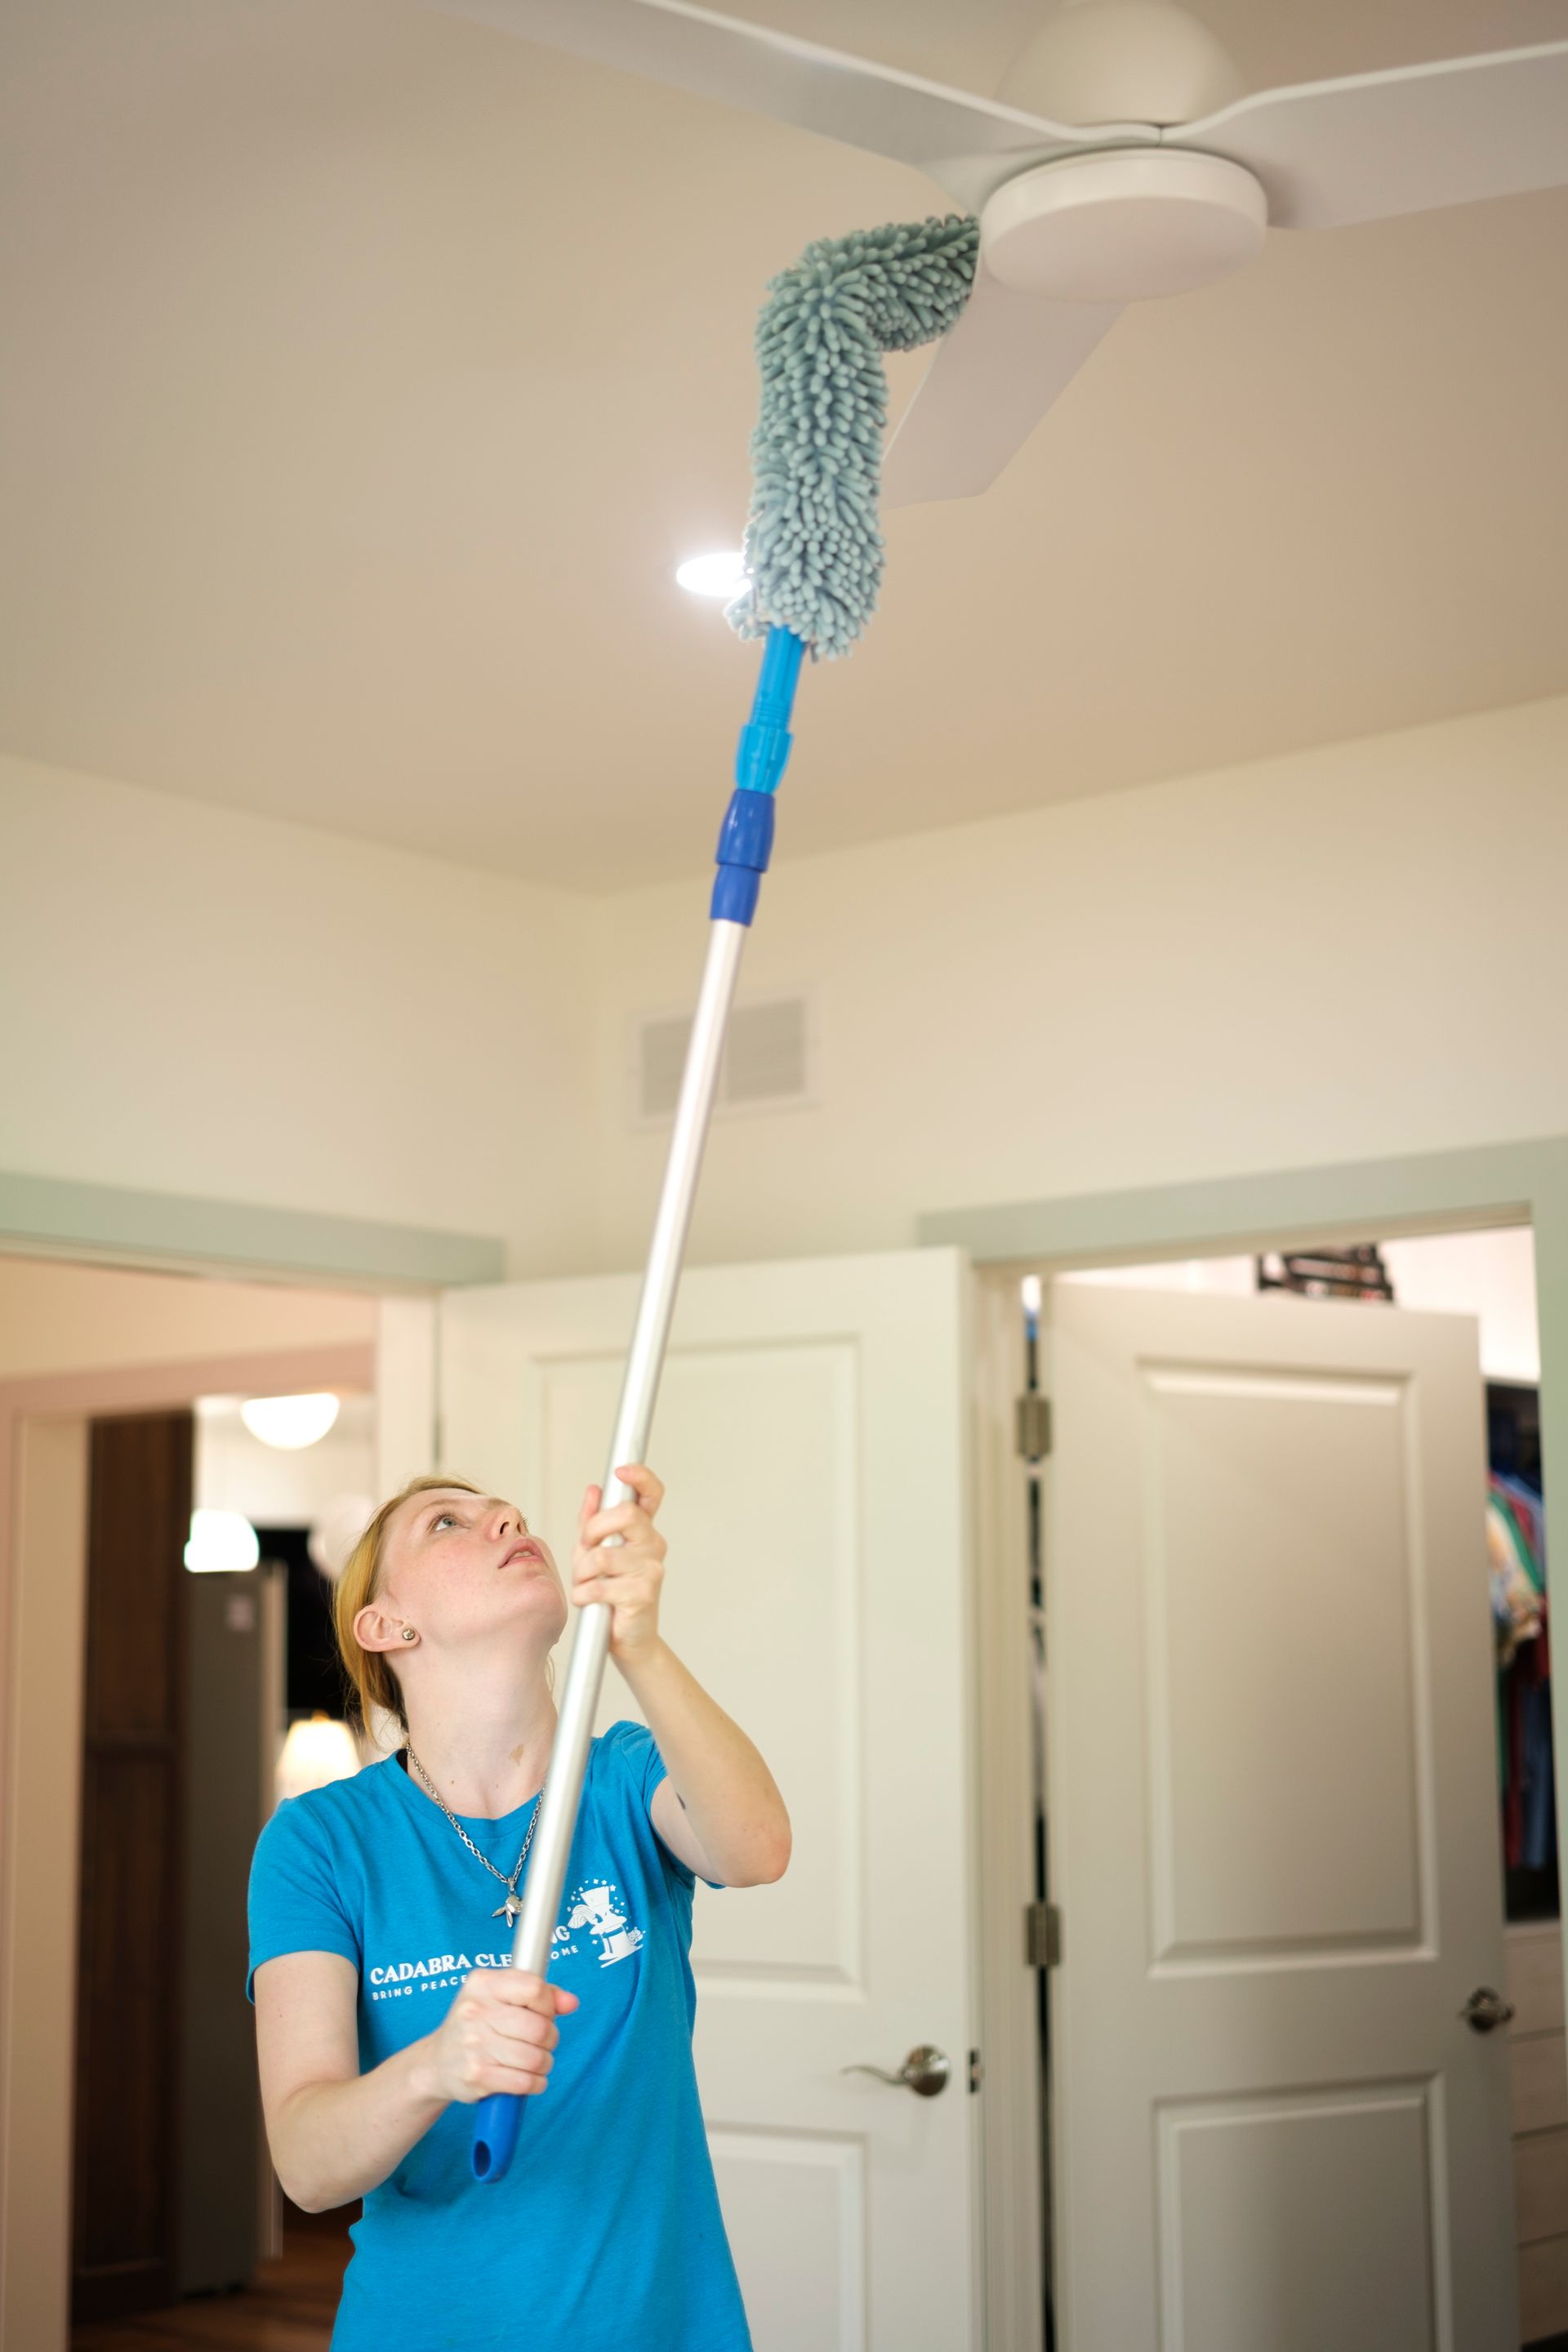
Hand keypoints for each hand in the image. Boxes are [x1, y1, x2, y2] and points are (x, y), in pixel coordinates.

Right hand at [419, 1968, 578, 2105]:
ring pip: (535, 2057)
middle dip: (550, 2038)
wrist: (436, 2063)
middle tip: (542, 2042)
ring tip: (536, 2061)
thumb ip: (540, 1994)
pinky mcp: (477, 2076)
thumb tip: (571, 2002)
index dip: (547, 2005)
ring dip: (544, 2063)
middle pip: (539, 2028)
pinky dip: (536, 2082)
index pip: (535, 1989)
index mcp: (483, 1984)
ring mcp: (474, 2045)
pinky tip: (530, 2078)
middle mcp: (475, 2011)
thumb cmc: (477, 2025)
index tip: (542, 2014)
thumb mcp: (501, 1997)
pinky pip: (525, 2081)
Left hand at [573, 1463, 666, 1663]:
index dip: (640, 1477)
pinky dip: (583, 1594)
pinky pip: (599, 1585)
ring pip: (603, 1555)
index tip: (621, 1471)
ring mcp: (651, 1569)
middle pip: (626, 1515)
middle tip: (585, 1548)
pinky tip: (588, 1600)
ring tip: (584, 1584)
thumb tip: (594, 1490)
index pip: (651, 1494)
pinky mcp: (643, 1593)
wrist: (628, 1639)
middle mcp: (652, 1545)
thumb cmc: (610, 1594)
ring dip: (581, 1573)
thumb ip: (592, 1522)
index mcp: (643, 1530)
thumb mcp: (593, 1552)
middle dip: (593, 1531)